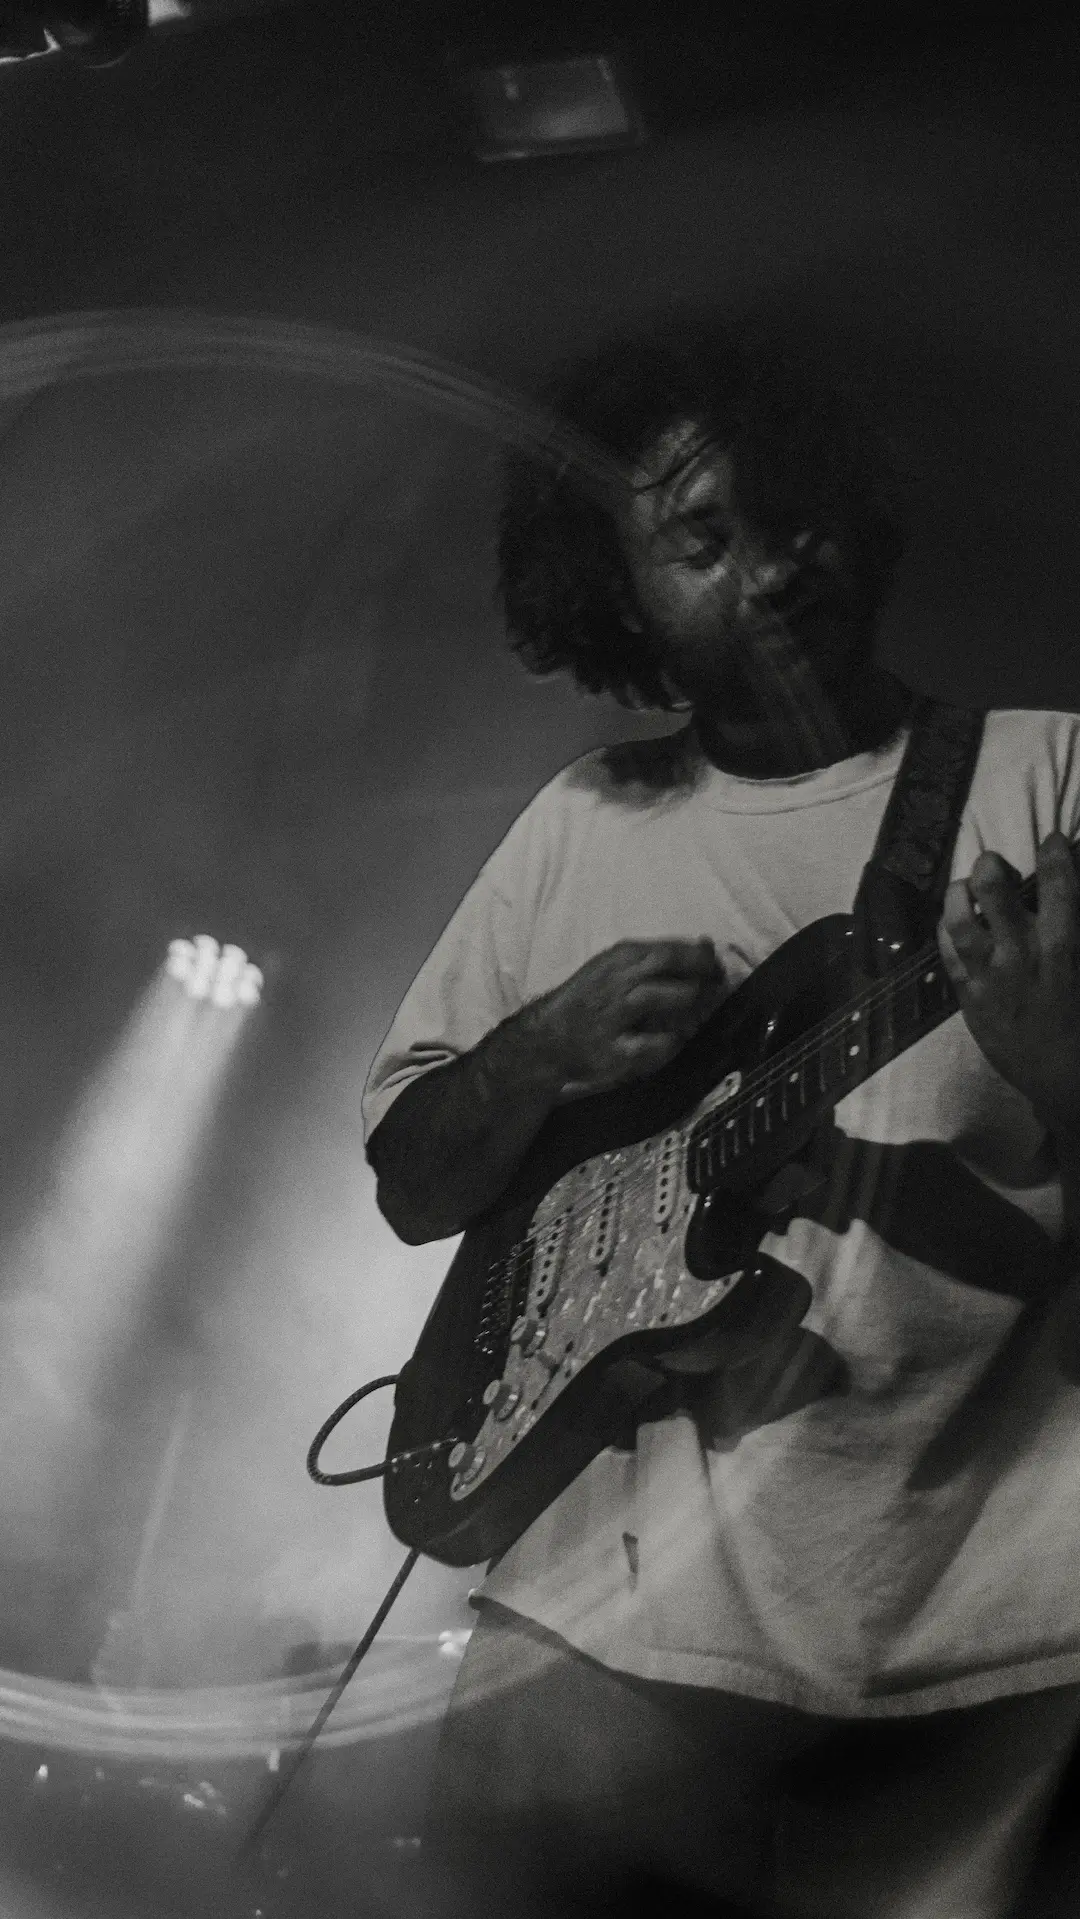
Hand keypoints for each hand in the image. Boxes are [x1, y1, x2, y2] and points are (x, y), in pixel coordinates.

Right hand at [521, 938, 726, 1101]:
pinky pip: (648, 1045)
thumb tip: (709, 943)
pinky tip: (674, 1042)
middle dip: (701, 976)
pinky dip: (667, 1043)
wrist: (548, 1036)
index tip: (720, 970)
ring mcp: (610, 1014)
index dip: (704, 959)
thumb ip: (662, 958)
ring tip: (699, 1014)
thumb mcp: (620, 967)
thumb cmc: (592, 998)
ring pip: (654, 997)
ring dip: (685, 1003)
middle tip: (718, 989)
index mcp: (621, 957)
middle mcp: (615, 980)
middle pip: (666, 965)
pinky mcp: (611, 1050)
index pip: (672, 949)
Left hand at [936, 832, 1079, 1132]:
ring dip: (960, 893)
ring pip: (959, 917)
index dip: (1055, 855)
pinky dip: (948, 927)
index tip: (1051, 842)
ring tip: (967, 888)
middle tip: (993, 863)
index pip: (1059, 886)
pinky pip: (946, 950)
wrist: (1062, 1079)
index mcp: (1063, 948)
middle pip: (993, 889)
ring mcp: (988, 975)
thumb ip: (1073, 931)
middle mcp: (1021, 954)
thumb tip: (1069, 901)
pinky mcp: (967, 995)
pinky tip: (956, 922)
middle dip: (991, 865)